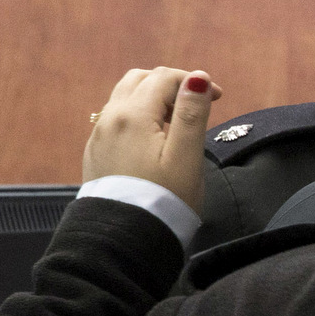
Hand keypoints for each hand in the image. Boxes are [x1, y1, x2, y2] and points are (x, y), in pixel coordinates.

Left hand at [82, 67, 222, 212]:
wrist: (124, 239)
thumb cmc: (163, 199)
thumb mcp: (186, 156)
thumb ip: (191, 114)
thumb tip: (198, 76)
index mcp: (133, 115)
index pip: (164, 78)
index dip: (194, 82)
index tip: (218, 98)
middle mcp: (110, 118)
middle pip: (140, 80)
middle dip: (171, 84)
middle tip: (196, 105)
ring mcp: (99, 135)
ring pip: (125, 96)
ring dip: (153, 98)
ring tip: (177, 121)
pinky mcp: (96, 152)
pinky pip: (116, 117)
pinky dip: (138, 114)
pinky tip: (154, 137)